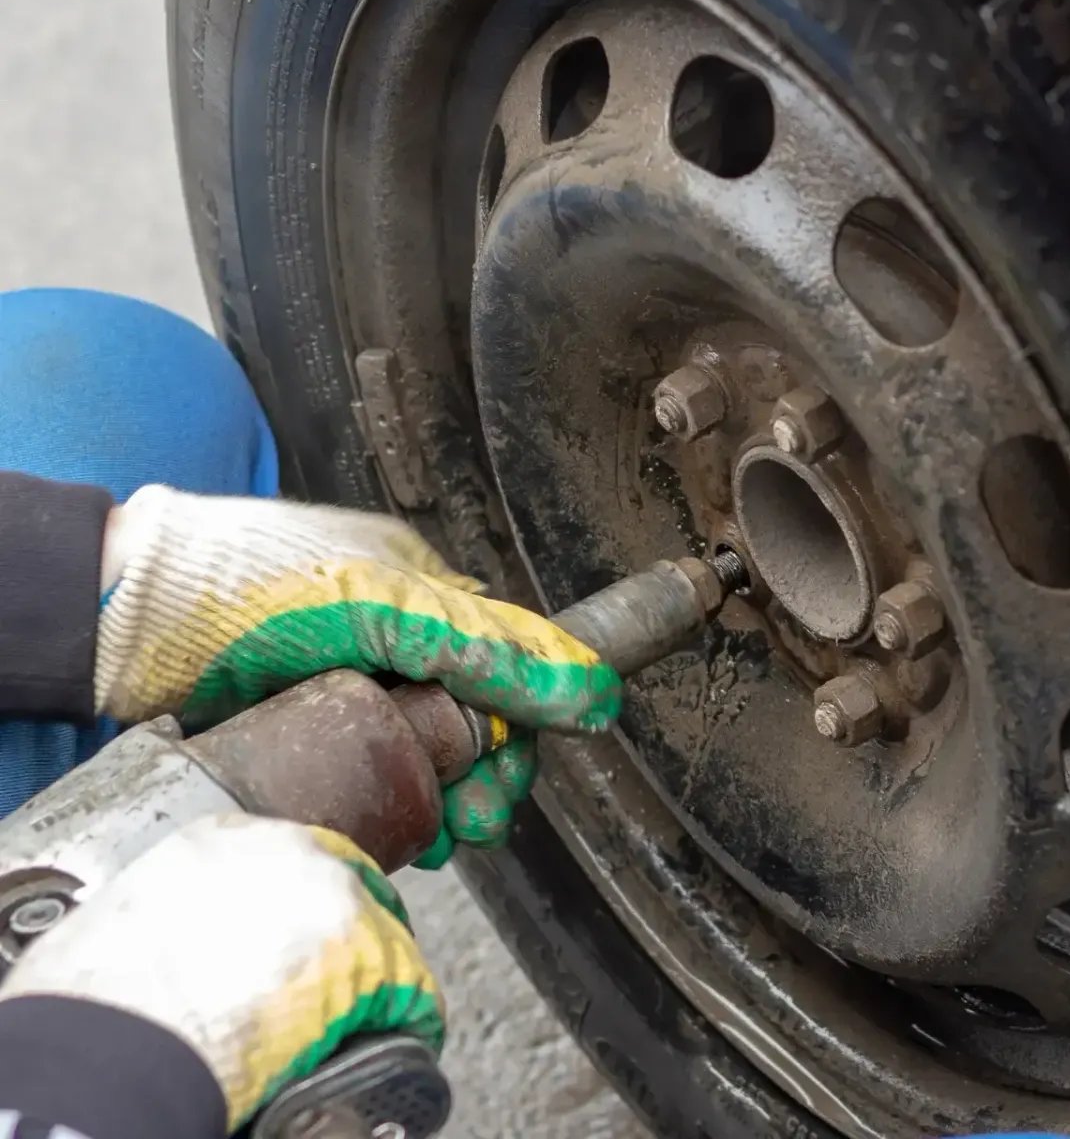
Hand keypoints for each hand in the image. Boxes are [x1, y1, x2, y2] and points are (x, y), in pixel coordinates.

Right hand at [0, 813, 444, 1131]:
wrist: (112, 1042)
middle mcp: (289, 851)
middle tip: (336, 981)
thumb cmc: (100, 997)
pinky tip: (396, 1032)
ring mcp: (336, 896)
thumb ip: (186, 908)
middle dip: (349, 933)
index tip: (305, 934)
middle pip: (350, 884)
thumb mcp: (135, 917)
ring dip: (374, 978)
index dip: (304, 902)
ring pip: (384, 933)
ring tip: (355, 1018)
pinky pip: (410, 984)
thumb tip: (199, 942)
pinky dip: (406, 1013)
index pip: (294, 856)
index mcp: (225, 835)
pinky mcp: (370, 952)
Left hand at [96, 485, 622, 864]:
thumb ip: (489, 653)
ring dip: (447, 808)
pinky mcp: (312, 743)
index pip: (513, 671)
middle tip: (476, 819)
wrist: (126, 618)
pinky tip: (395, 834)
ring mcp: (355, 698)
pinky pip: (376, 789)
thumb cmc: (248, 584)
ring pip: (431, 767)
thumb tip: (593, 693)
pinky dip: (395, 818)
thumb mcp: (385, 611)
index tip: (511, 774)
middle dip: (489, 781)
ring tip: (435, 835)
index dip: (527, 728)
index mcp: (429, 602)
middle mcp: (400, 651)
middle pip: (479, 729)